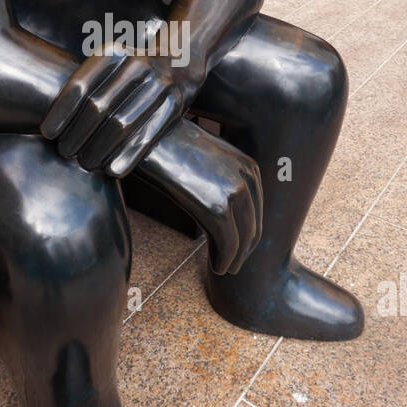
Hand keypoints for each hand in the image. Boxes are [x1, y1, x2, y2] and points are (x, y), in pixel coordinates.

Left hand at [41, 47, 185, 176]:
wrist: (181, 58)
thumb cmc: (130, 69)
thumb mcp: (109, 64)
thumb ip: (86, 84)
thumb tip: (50, 124)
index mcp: (113, 53)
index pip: (79, 85)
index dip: (61, 112)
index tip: (47, 133)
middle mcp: (137, 65)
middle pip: (98, 107)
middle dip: (77, 135)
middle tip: (65, 152)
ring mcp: (159, 85)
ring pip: (121, 124)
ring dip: (99, 149)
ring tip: (85, 163)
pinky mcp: (175, 106)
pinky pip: (147, 137)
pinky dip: (127, 156)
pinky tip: (112, 170)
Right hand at [143, 122, 262, 274]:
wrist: (149, 138)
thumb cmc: (171, 147)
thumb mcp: (209, 159)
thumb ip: (224, 181)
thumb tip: (224, 213)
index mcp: (249, 167)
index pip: (257, 210)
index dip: (249, 234)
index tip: (238, 249)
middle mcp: (247, 180)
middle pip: (253, 227)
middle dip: (244, 250)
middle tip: (233, 266)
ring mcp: (233, 194)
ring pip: (242, 239)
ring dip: (234, 259)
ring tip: (224, 269)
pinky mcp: (216, 209)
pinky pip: (227, 244)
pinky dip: (223, 260)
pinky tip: (216, 267)